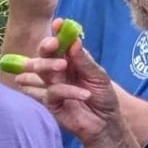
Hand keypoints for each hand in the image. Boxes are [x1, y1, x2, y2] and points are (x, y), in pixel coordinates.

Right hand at [14, 19, 124, 144]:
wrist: (106, 122)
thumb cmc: (103, 96)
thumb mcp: (99, 75)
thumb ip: (84, 60)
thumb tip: (74, 41)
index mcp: (69, 60)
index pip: (58, 43)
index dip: (57, 33)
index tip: (59, 24)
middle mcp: (57, 71)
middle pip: (43, 55)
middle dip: (45, 48)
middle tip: (52, 44)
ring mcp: (51, 86)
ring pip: (41, 71)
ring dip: (48, 66)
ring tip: (62, 65)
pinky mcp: (50, 103)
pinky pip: (53, 92)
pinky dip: (69, 91)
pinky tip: (84, 94)